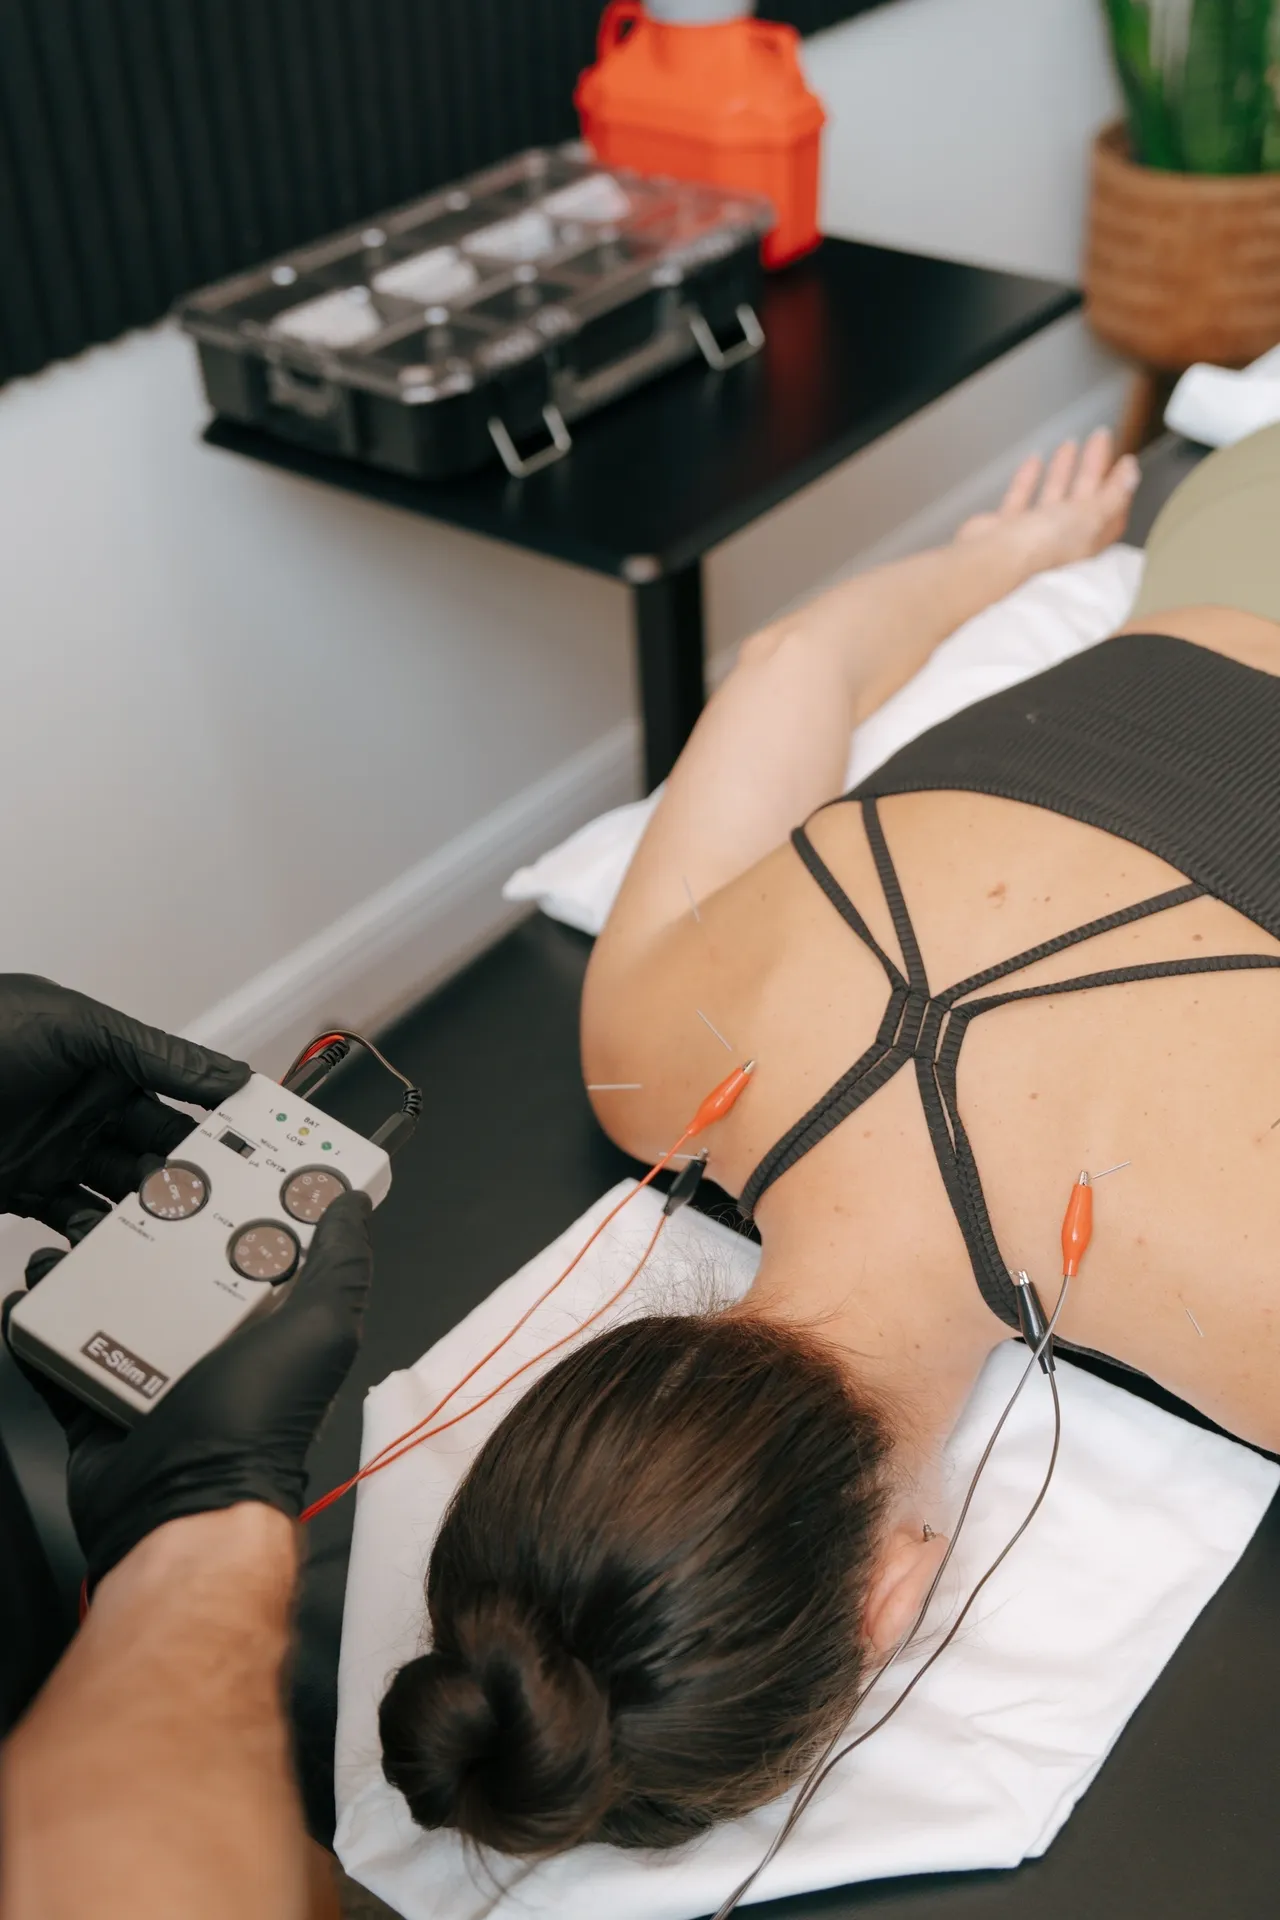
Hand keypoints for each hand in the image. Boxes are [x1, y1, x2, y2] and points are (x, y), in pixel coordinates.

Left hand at [0, 975, 249, 1233]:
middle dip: (191, 1175)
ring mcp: (59, 1152)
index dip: (221, 1117)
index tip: (259, 1144)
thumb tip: (225, 1071)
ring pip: (124, 1192)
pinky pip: (73, 1222)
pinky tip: (110, 1244)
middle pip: (160, 1151)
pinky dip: (94, 1238)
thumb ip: (152, 1052)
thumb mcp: (71, 1026)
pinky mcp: (25, 1191)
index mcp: (109, 1059)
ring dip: (148, 1212)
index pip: (183, 1091)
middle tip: (218, 1202)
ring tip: (170, 1231)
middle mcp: (90, 1107)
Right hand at [3, 1190, 373, 1586]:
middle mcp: (211, 1344)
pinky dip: (41, 1325)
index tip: (205, 1162)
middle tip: (117, 1194)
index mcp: (268, 1323)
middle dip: (144, 1227)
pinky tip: (30, 1297)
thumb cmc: (258, 1427)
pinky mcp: (98, 1402)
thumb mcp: (321, 1329)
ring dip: (85, 1268)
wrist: (183, 1510)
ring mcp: (151, 1374)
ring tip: (66, 1238)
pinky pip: (63, 1353)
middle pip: (173, 1264)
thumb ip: (341, 1265)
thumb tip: (353, 1203)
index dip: (232, 1201)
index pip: (252, 1243)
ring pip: (111, 1301)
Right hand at [955, 429, 1140, 573]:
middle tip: (1100, 436)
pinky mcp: (1007, 526)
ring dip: (1064, 469)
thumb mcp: (1090, 516)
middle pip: (1084, 496)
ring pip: (1054, 494)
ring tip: (1070, 442)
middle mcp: (1062, 538)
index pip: (1111, 510)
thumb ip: (1113, 495)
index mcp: (1087, 539)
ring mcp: (1033, 532)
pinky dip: (1028, 478)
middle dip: (1094, 466)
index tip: (1126, 460)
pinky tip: (1033, 459)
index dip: (1120, 485)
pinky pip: (1021, 497)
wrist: (993, 558)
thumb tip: (1133, 475)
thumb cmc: (1043, 542)